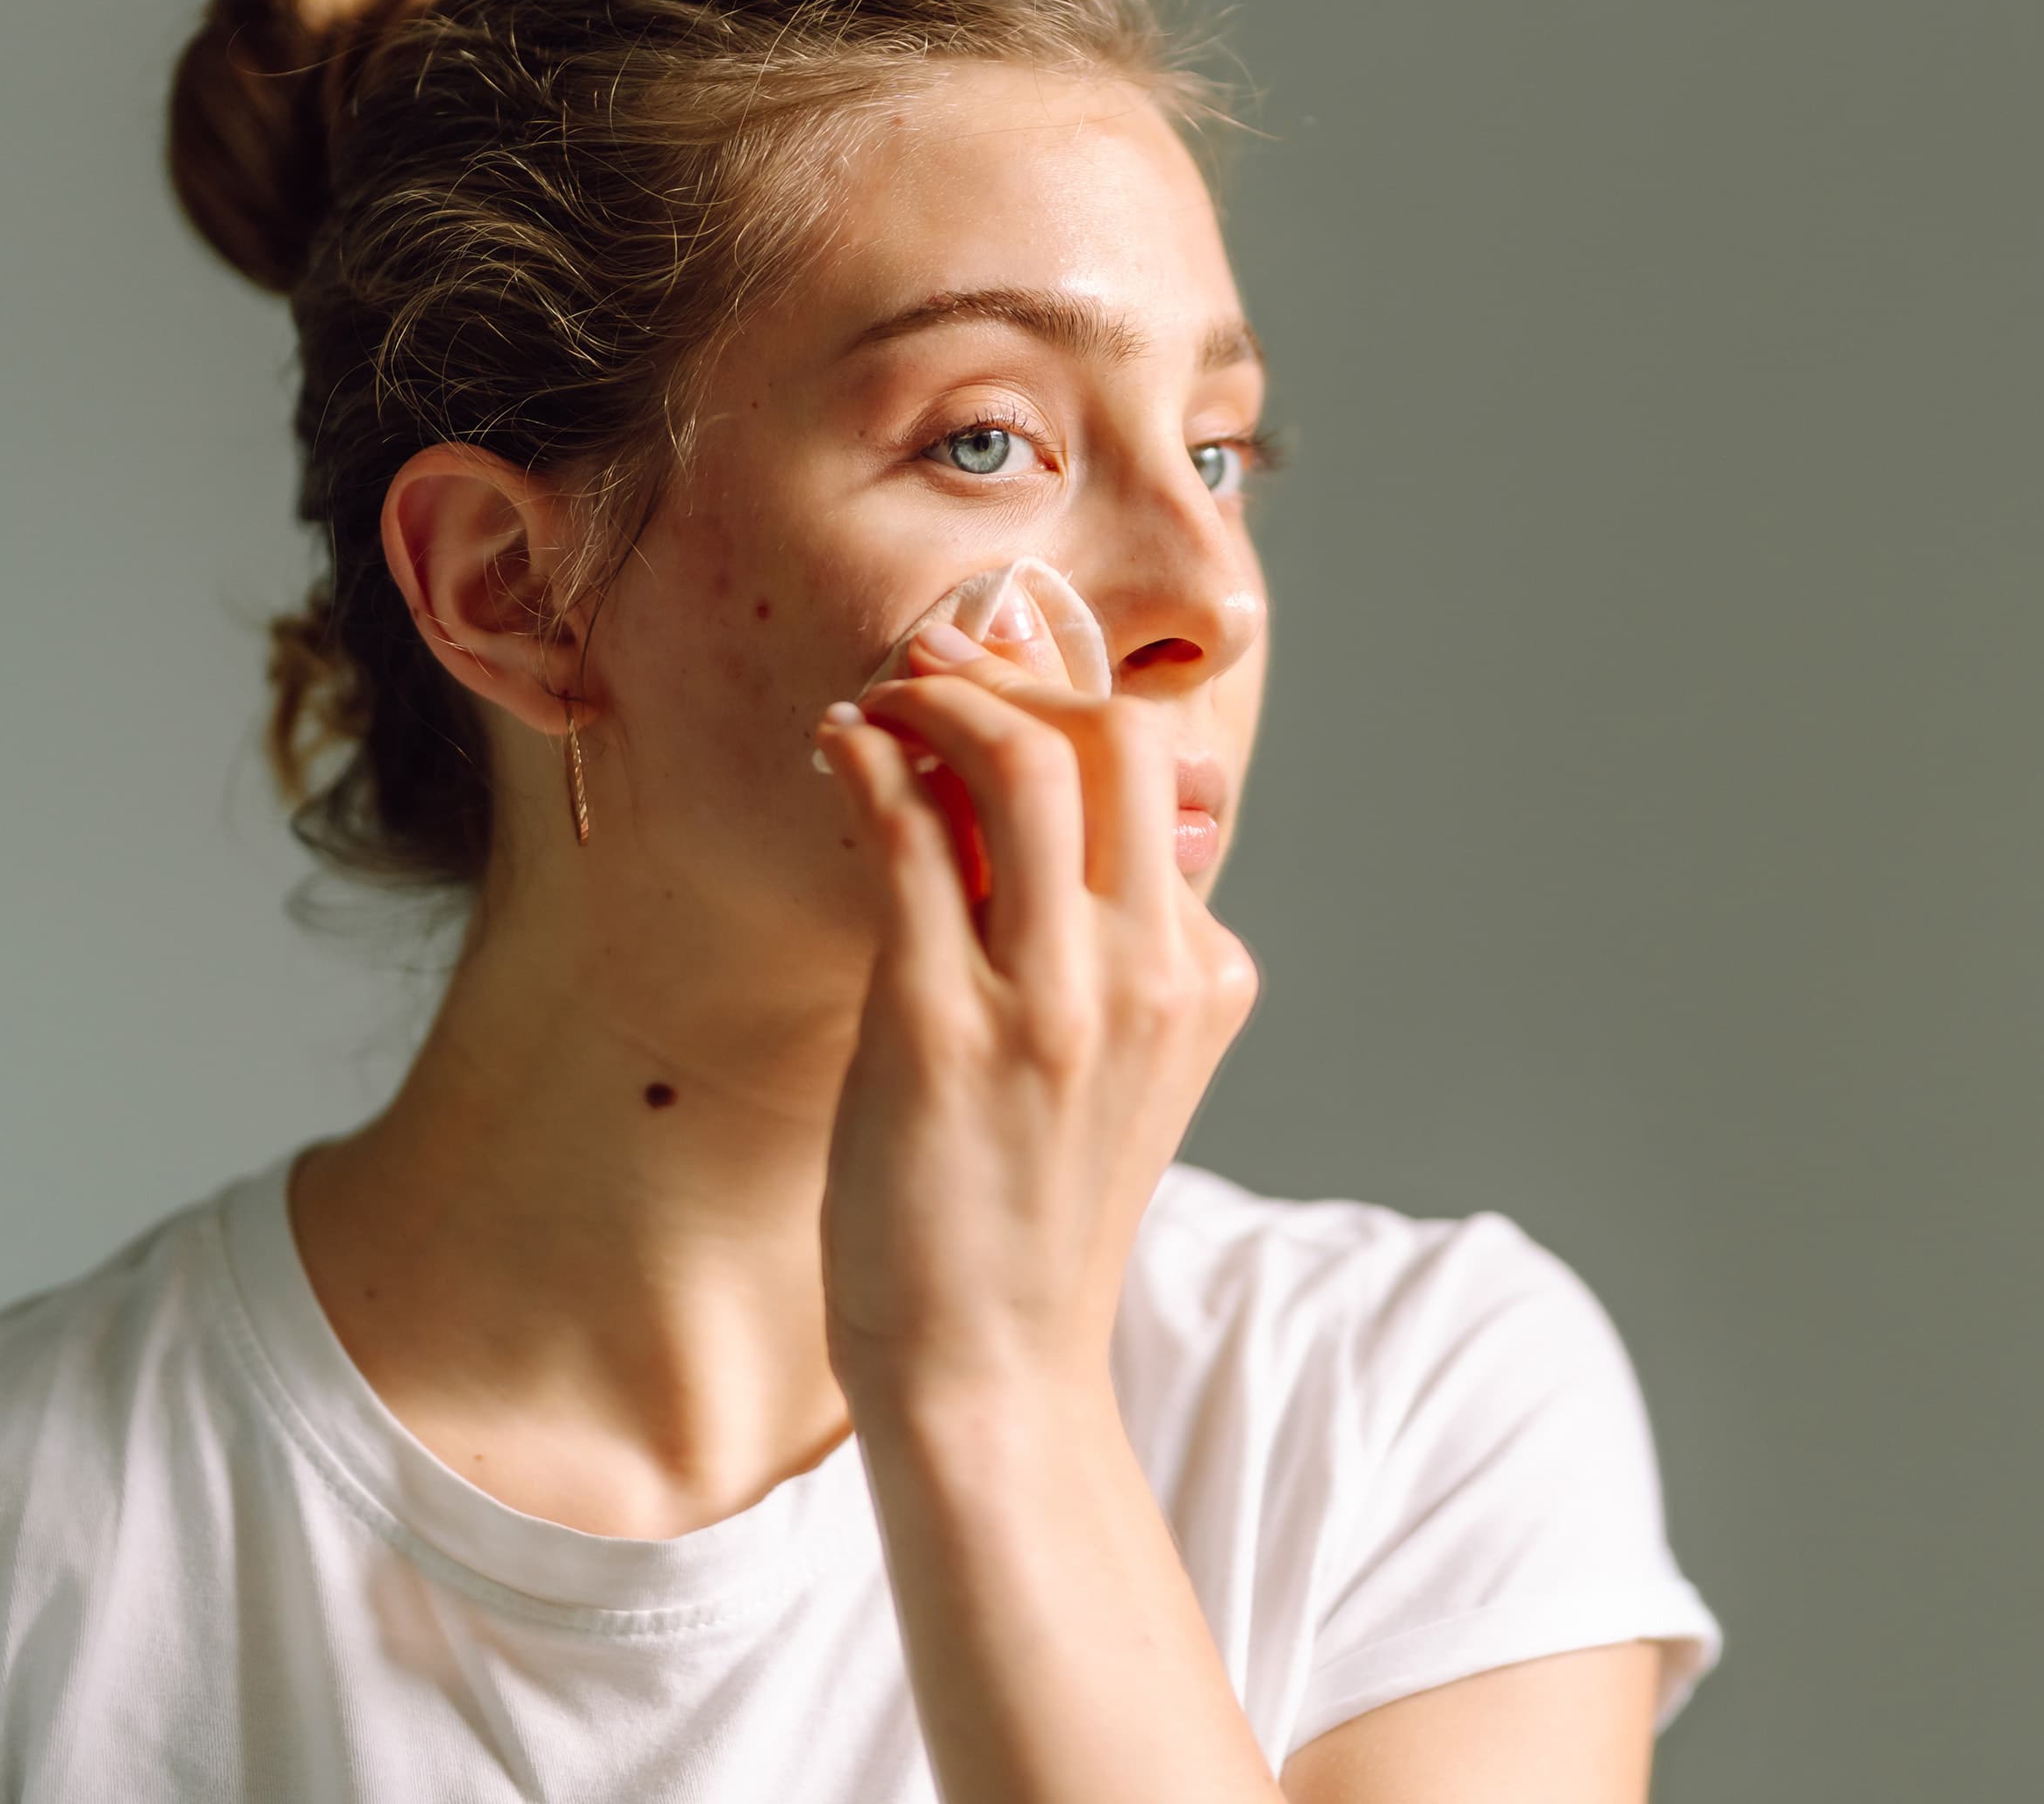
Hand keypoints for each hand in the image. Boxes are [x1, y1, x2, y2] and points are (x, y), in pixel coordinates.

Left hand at [811, 629, 1258, 1413]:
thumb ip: (1097, 931)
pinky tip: (837, 754)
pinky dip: (868, 764)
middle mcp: (1153, 975)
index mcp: (1207, 975)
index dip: (1065, 703)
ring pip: (1022, 763)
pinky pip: (910, 837)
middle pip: (1119, 737)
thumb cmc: (1030, 1209)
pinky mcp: (944, 1032)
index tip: (990, 680)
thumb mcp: (1113, 1059)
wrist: (995, 1367)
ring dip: (937, 701)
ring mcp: (1056, 1003)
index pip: (1159, 778)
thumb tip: (1022, 776)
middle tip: (936, 676)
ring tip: (881, 707)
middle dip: (1019, 676)